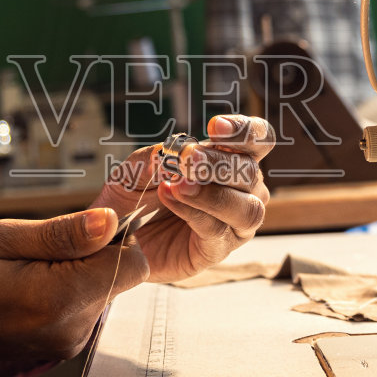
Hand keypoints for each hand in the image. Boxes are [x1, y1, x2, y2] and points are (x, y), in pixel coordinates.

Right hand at [0, 207, 147, 376]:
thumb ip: (60, 233)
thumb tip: (110, 222)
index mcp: (57, 300)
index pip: (130, 262)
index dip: (112, 234)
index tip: (77, 223)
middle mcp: (72, 328)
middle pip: (121, 275)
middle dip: (94, 251)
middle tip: (41, 244)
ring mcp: (71, 342)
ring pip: (105, 287)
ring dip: (79, 268)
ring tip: (29, 265)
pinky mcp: (67, 344)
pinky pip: (88, 302)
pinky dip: (69, 286)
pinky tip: (31, 282)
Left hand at [93, 115, 274, 283]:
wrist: (118, 239)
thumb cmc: (135, 197)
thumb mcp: (134, 171)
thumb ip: (149, 158)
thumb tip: (163, 153)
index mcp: (232, 160)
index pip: (257, 140)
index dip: (245, 130)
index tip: (215, 126)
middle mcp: (244, 191)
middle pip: (250, 172)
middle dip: (219, 163)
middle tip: (189, 159)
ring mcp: (235, 223)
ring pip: (246, 208)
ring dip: (214, 195)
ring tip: (180, 185)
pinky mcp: (218, 250)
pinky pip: (216, 230)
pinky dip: (194, 213)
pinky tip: (172, 199)